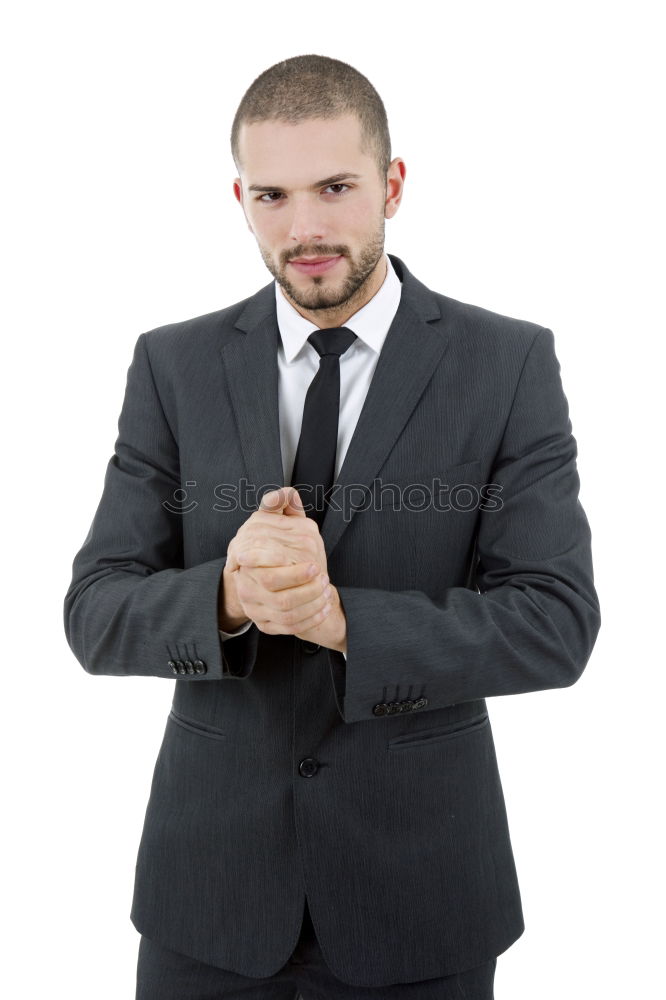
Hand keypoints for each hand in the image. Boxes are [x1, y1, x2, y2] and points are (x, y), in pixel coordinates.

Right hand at [223, 487, 346, 650]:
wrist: (257, 583)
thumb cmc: (269, 548)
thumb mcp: (272, 523)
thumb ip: (279, 505)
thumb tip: (285, 494)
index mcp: (245, 556)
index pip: (266, 562)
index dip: (292, 566)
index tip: (315, 564)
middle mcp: (245, 584)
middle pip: (274, 586)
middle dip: (304, 583)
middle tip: (323, 577)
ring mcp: (253, 606)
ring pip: (285, 609)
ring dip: (311, 601)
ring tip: (327, 590)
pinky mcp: (265, 624)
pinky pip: (289, 626)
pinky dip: (310, 618)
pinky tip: (324, 607)